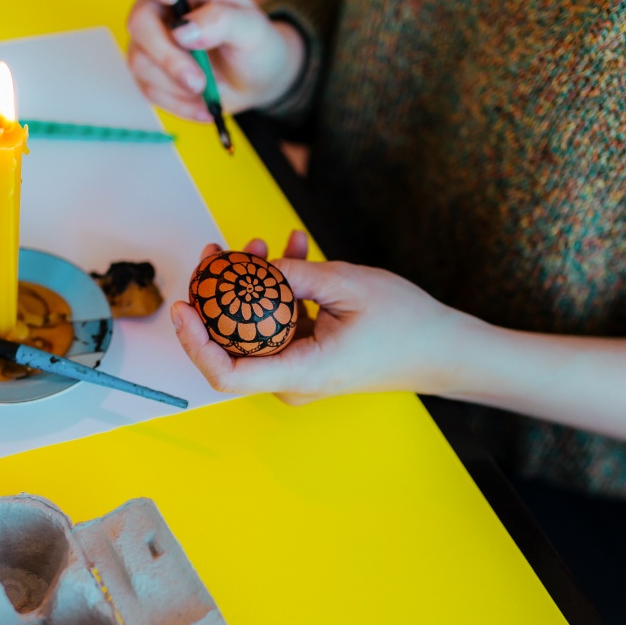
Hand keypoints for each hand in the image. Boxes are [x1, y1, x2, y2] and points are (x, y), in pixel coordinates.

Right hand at [120, 0, 304, 120]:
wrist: (258, 80)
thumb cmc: (256, 43)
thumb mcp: (254, 29)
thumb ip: (223, 21)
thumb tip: (184, 31)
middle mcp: (159, 4)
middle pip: (138, 20)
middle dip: (168, 56)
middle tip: (199, 81)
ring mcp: (151, 38)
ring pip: (139, 60)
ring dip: (175, 84)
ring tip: (207, 92)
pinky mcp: (150, 70)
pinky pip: (147, 89)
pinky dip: (177, 103)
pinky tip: (203, 105)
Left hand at [170, 231, 467, 403]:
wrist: (442, 349)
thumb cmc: (405, 325)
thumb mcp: (348, 286)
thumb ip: (296, 277)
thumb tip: (253, 269)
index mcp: (300, 373)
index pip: (225, 372)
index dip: (194, 340)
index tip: (183, 304)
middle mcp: (292, 380)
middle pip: (233, 344)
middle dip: (221, 295)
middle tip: (218, 253)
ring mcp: (299, 370)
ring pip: (256, 328)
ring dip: (254, 285)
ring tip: (261, 244)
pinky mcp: (308, 355)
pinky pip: (281, 323)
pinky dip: (281, 290)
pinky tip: (292, 251)